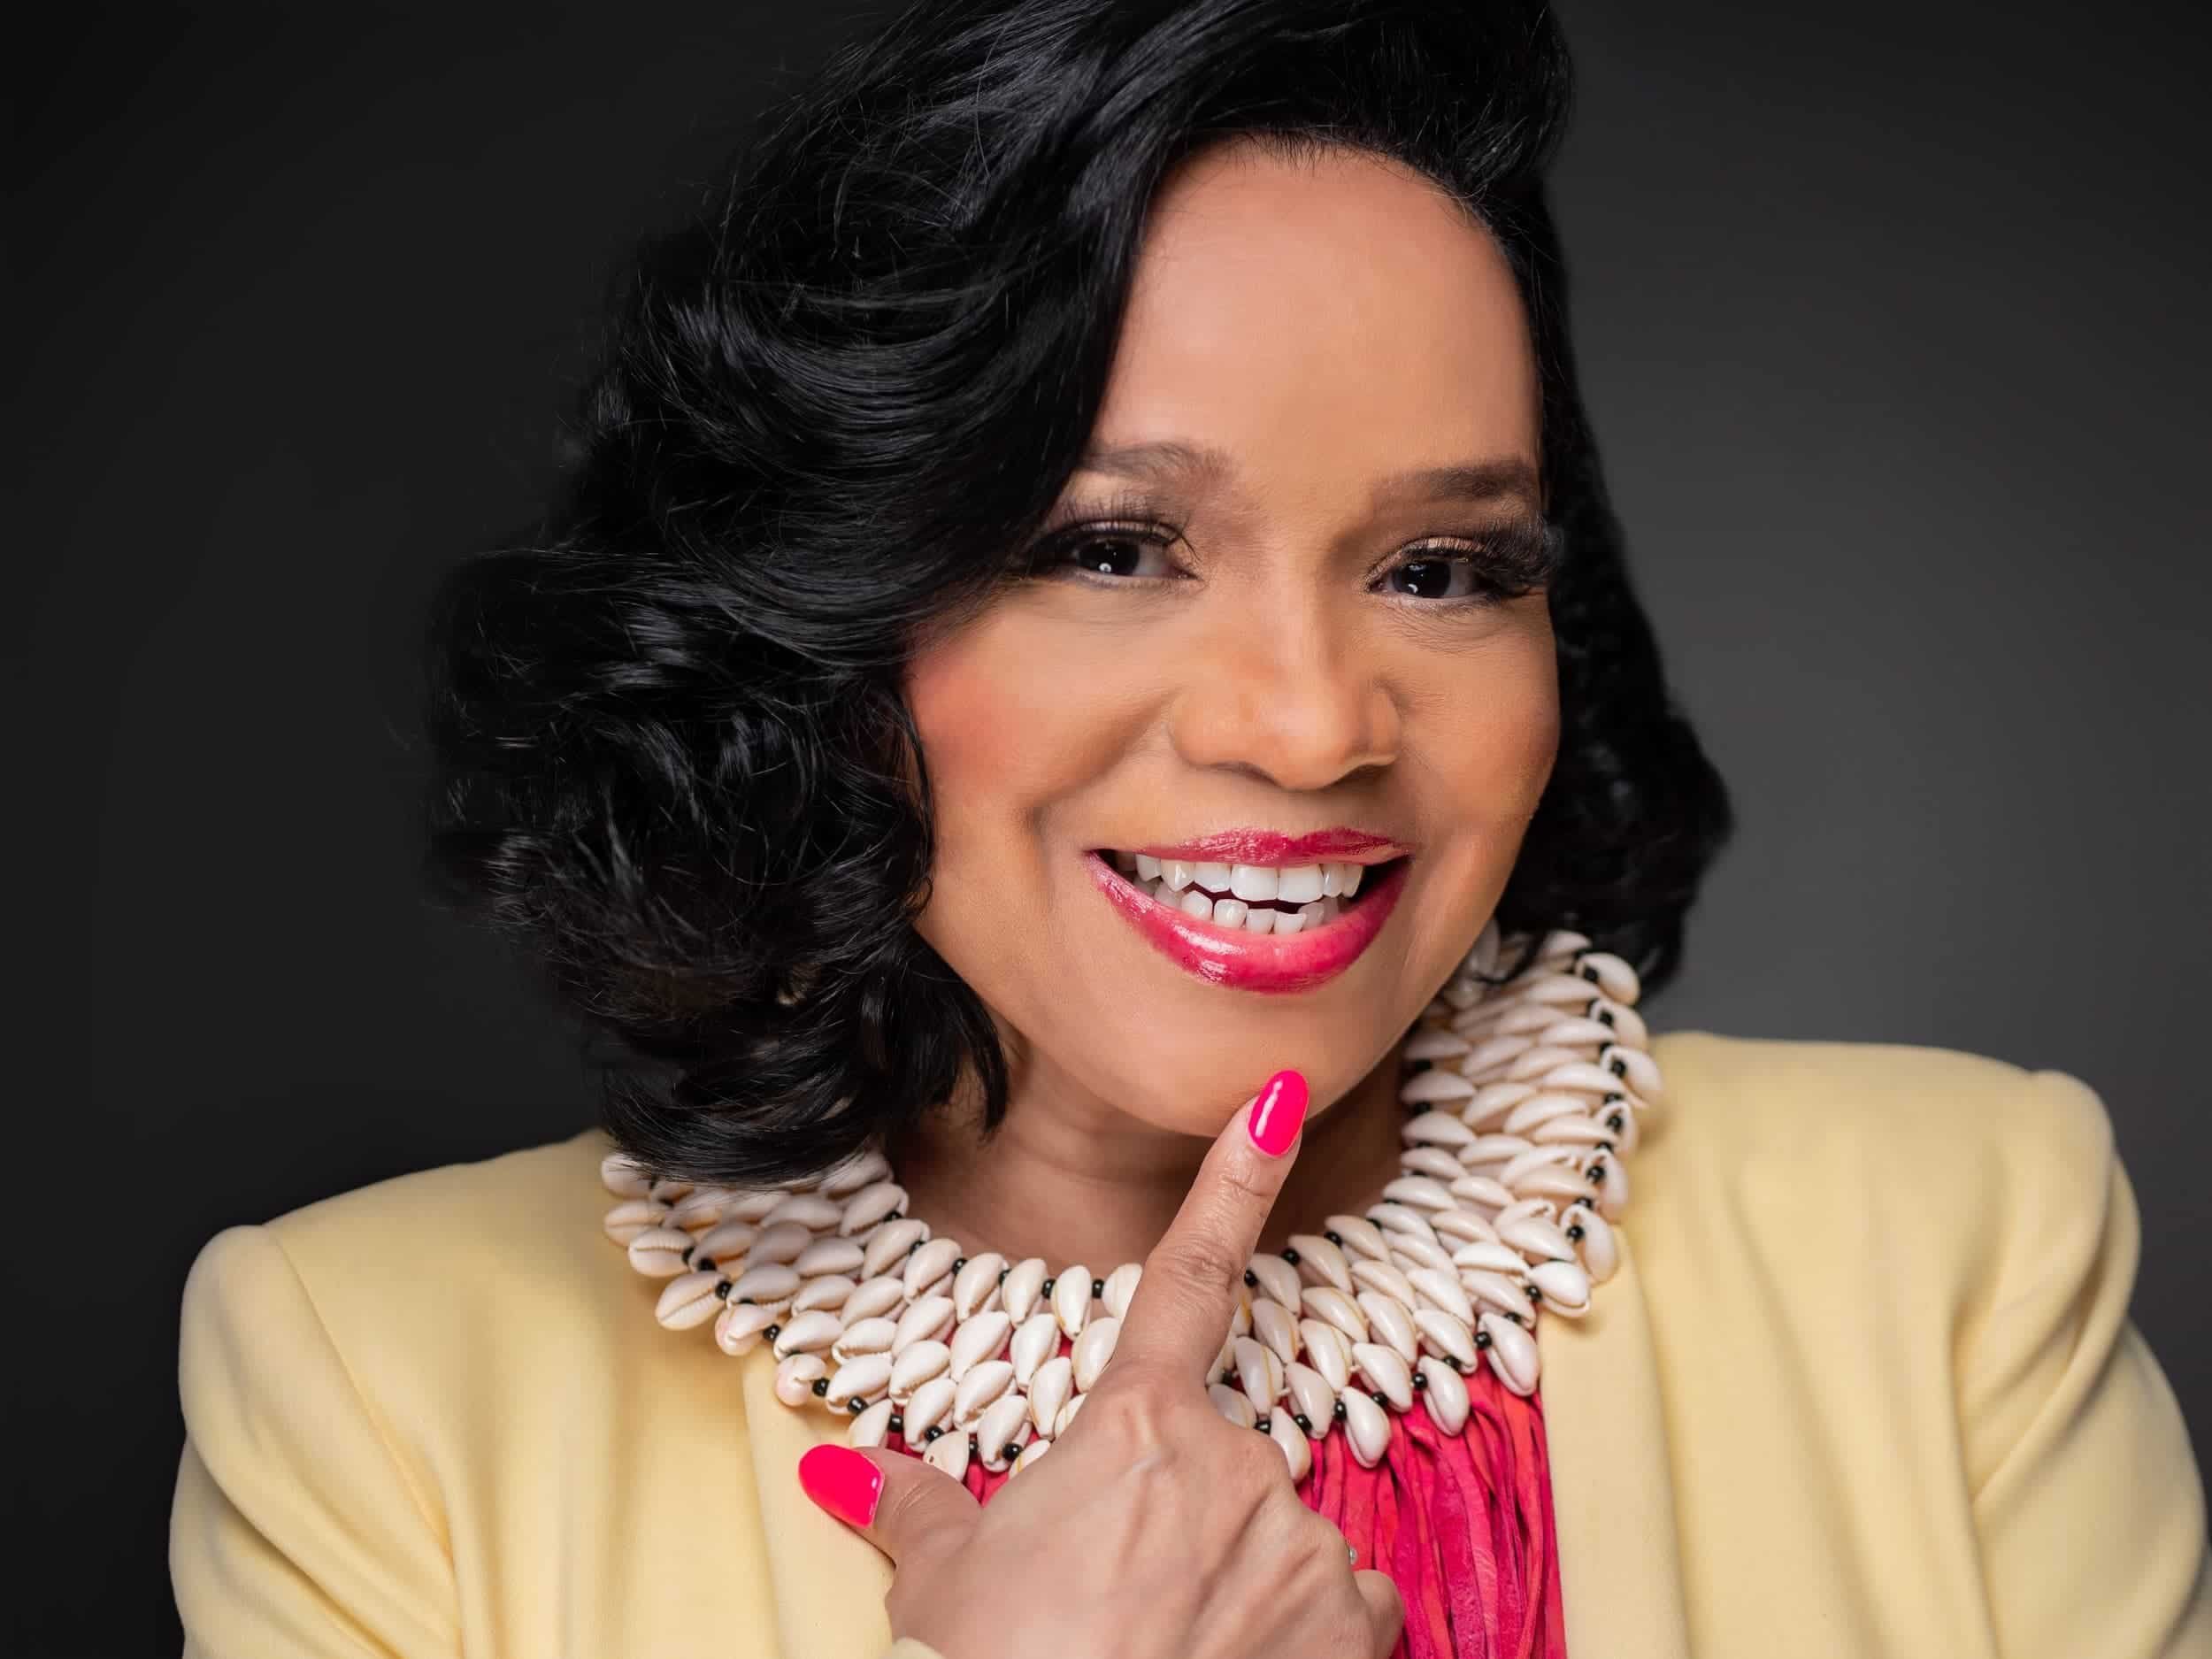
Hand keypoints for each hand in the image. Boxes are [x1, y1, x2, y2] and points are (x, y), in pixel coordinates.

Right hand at [797, 1067, 1404, 1658]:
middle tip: (1120, 1613)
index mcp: (1133, 1427)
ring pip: (1283, 1542)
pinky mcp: (1354, 1621)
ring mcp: (1300, 1538)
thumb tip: (845, 1466)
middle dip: (1182, 1529)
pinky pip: (1351, 1609)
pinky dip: (1310, 1640)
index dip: (1236, 1178)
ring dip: (1241, 1589)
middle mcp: (1232, 1461)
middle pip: (1220, 1468)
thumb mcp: (942, 1583)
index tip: (1279, 1095)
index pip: (1189, 1275)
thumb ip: (917, 1508)